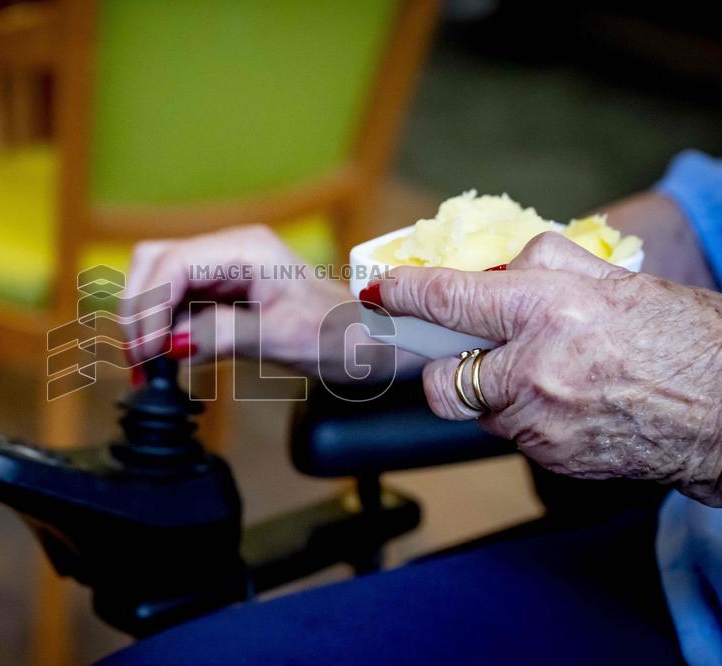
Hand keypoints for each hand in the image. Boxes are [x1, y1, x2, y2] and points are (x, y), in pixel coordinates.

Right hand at [121, 225, 395, 380]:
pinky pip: (175, 299)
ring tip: (148, 364)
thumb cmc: (340, 334)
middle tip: (140, 361)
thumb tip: (170, 342)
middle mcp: (229, 249)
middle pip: (154, 262)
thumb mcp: (282, 338)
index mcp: (246, 248)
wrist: (368, 340)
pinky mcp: (220, 288)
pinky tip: (164, 356)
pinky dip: (160, 325)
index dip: (149, 306)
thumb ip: (222, 334)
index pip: (173, 264)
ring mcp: (223, 266)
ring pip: (157, 278)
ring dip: (144, 317)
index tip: (147, 351)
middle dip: (137, 309)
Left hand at [368, 232, 721, 504]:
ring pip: (477, 409)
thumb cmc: (685, 340)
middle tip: (471, 349)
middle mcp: (534, 370)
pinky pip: (512, 434)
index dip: (404, 294)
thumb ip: (545, 264)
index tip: (380, 290)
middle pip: (442, 378)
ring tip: (546, 373)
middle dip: (446, 364)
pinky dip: (525, 416)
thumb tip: (493, 265)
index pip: (448, 300)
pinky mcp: (550, 458)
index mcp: (549, 312)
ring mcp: (540, 422)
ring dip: (494, 391)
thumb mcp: (616, 281)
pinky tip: (568, 401)